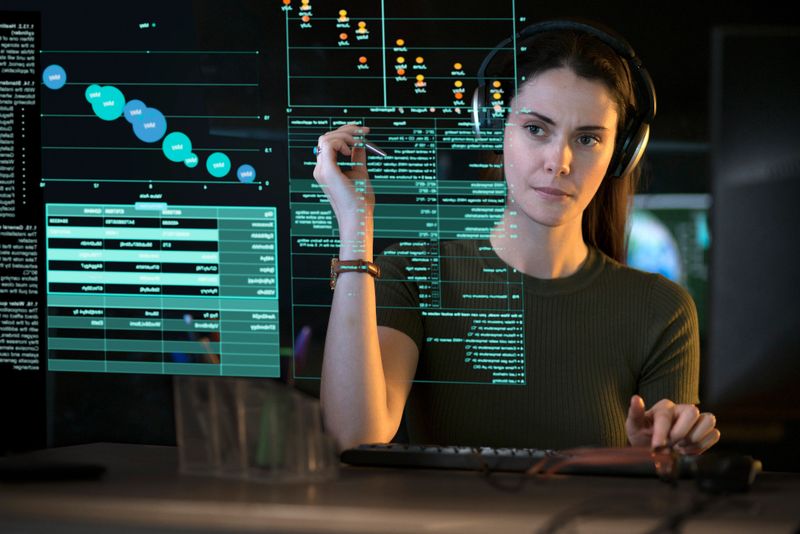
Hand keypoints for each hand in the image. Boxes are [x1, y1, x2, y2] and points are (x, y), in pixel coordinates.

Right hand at [312, 123, 374, 256]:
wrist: (359, 215)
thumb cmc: (360, 200)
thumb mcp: (360, 171)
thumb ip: (358, 157)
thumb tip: (361, 143)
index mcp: (328, 169)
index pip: (330, 143)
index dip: (346, 132)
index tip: (364, 132)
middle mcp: (321, 168)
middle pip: (327, 137)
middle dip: (347, 130)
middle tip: (365, 132)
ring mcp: (321, 170)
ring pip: (326, 138)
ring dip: (345, 135)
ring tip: (359, 144)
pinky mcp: (327, 171)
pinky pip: (328, 144)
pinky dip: (342, 143)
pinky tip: (351, 153)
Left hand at [625, 395, 719, 453]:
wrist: (653, 448)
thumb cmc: (643, 435)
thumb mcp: (633, 426)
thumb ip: (635, 413)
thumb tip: (635, 398)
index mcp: (664, 407)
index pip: (666, 416)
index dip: (662, 433)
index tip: (656, 447)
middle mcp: (682, 409)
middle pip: (693, 412)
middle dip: (681, 433)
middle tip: (671, 444)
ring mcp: (696, 420)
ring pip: (708, 421)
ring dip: (695, 439)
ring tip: (680, 447)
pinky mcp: (705, 431)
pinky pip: (715, 434)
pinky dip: (703, 445)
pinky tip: (688, 450)